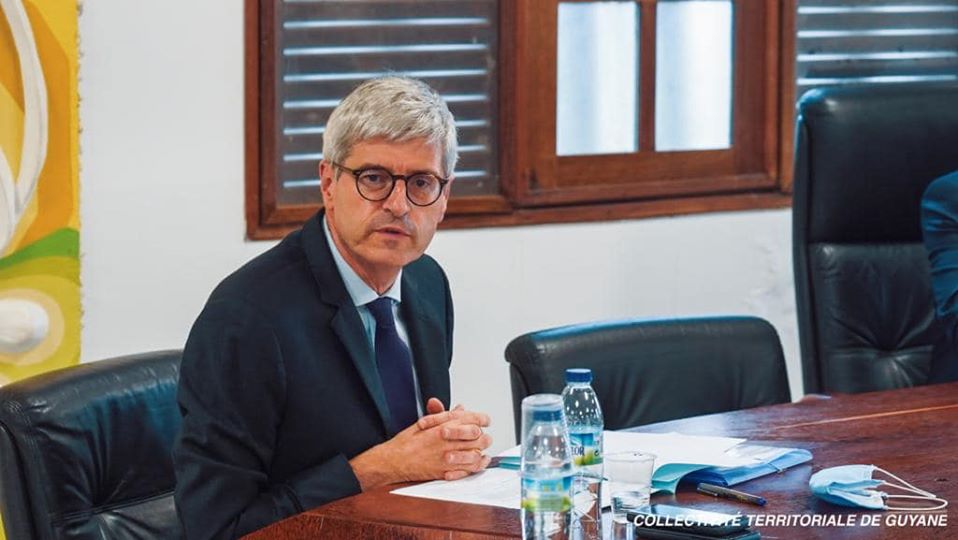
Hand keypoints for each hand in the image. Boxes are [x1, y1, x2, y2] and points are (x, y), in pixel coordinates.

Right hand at [349, 399, 492, 488]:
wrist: (393, 460)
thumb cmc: (407, 442)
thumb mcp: (426, 422)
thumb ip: (445, 415)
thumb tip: (460, 408)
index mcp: (443, 426)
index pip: (472, 419)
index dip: (482, 419)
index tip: (485, 421)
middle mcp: (447, 441)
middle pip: (478, 437)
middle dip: (484, 436)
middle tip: (483, 436)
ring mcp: (447, 457)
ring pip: (476, 454)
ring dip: (482, 451)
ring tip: (481, 449)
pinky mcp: (446, 471)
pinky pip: (468, 470)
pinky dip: (476, 466)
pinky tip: (478, 462)